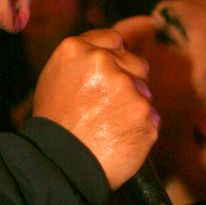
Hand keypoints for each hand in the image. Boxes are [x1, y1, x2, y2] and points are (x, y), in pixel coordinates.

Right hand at [32, 29, 158, 189]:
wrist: (58, 165)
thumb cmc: (54, 126)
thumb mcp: (54, 79)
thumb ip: (82, 61)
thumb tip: (108, 52)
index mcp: (77, 49)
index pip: (114, 39)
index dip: (116, 57)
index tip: (115, 70)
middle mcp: (104, 62)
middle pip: (136, 63)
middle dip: (129, 81)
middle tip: (107, 107)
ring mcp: (128, 88)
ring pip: (144, 92)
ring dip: (134, 107)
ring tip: (108, 127)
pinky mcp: (146, 114)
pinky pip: (151, 117)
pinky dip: (141, 129)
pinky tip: (119, 139)